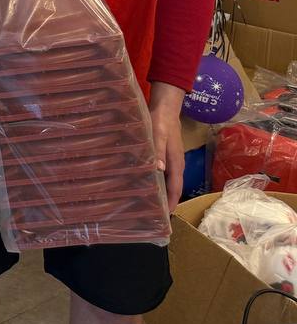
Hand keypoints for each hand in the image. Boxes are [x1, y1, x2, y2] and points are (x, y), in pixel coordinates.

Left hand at [149, 82, 185, 206]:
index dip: (170, 203)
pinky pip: (163, 173)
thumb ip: (157, 151)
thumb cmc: (161, 121)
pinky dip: (157, 181)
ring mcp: (172, 160)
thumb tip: (159, 170)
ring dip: (161, 192)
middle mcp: (176, 165)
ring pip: (168, 181)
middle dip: (166, 202)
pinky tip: (146, 182)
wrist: (166, 106)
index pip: (175, 189)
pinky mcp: (166, 155)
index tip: (164, 217)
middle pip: (172, 188)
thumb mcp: (157, 135)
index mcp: (176, 164)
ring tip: (149, 203)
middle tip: (153, 215)